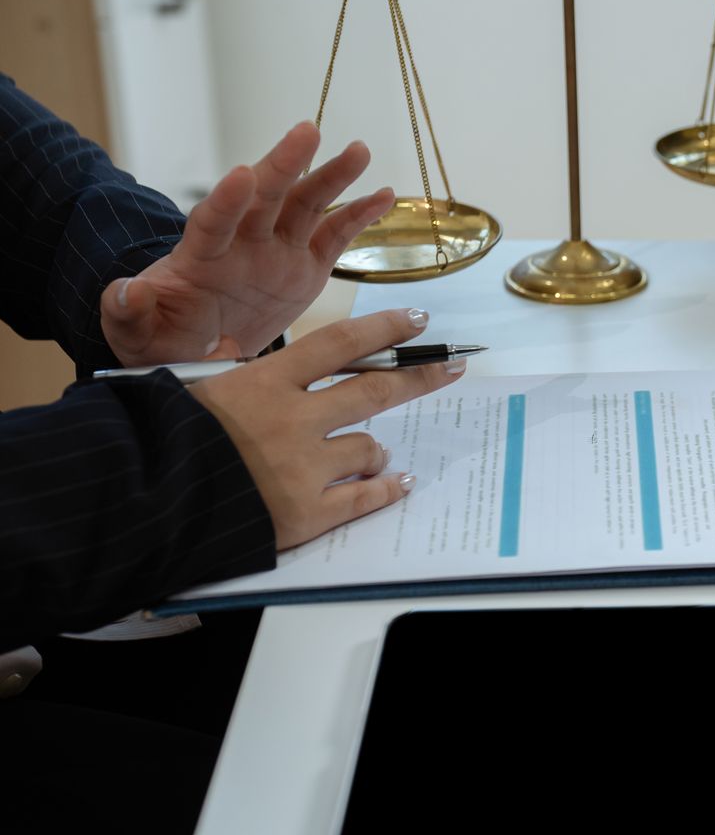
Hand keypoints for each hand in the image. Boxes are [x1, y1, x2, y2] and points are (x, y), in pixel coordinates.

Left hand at [102, 122, 393, 365]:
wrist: (196, 348)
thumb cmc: (161, 338)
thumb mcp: (136, 331)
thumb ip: (127, 311)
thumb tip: (127, 290)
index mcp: (199, 258)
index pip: (213, 222)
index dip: (228, 200)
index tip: (243, 173)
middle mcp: (242, 244)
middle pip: (265, 198)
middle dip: (285, 164)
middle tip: (306, 131)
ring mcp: (276, 252)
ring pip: (305, 206)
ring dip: (331, 177)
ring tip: (359, 150)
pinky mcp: (305, 267)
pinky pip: (335, 236)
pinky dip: (359, 215)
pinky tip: (384, 195)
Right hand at [189, 308, 463, 548]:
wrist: (144, 502)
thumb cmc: (162, 441)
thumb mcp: (188, 389)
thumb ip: (221, 367)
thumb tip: (232, 346)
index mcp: (265, 381)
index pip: (340, 344)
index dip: (384, 330)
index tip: (418, 322)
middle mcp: (294, 418)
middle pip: (374, 390)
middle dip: (418, 376)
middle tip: (450, 367)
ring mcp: (304, 466)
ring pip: (369, 448)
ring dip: (378, 450)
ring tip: (378, 454)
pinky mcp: (307, 512)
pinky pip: (364, 498)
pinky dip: (386, 490)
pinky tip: (399, 484)